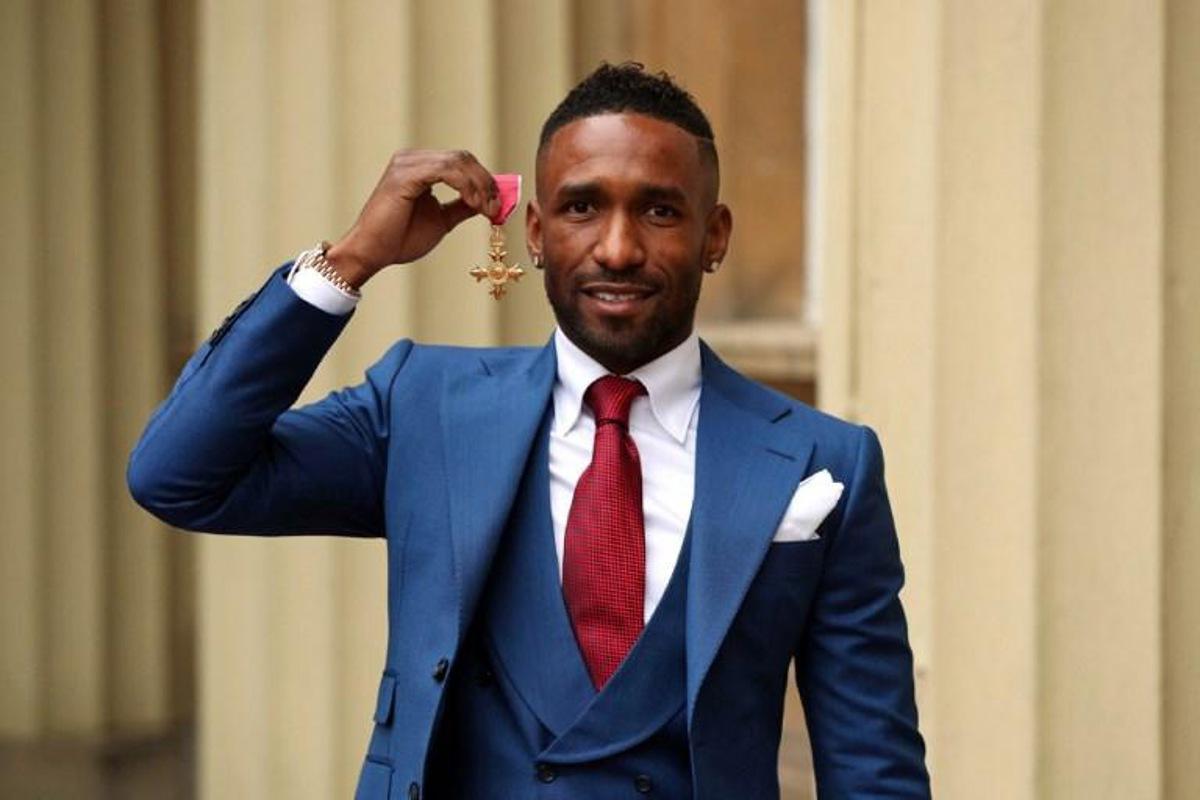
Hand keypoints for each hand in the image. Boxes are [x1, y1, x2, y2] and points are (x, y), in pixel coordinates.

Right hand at [325, 149, 499, 287]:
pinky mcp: (404, 175)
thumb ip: (462, 207)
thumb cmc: (400, 238)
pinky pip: (445, 171)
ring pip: (457, 162)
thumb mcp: (442, 220)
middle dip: (486, 183)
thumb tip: (489, 202)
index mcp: (421, 166)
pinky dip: (465, 186)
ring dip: (479, 186)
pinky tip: (473, 204)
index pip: (462, 161)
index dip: (485, 181)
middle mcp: (413, 159)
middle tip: (497, 209)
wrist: (372, 253)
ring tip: (487, 210)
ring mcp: (407, 164)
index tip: (499, 206)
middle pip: (463, 158)